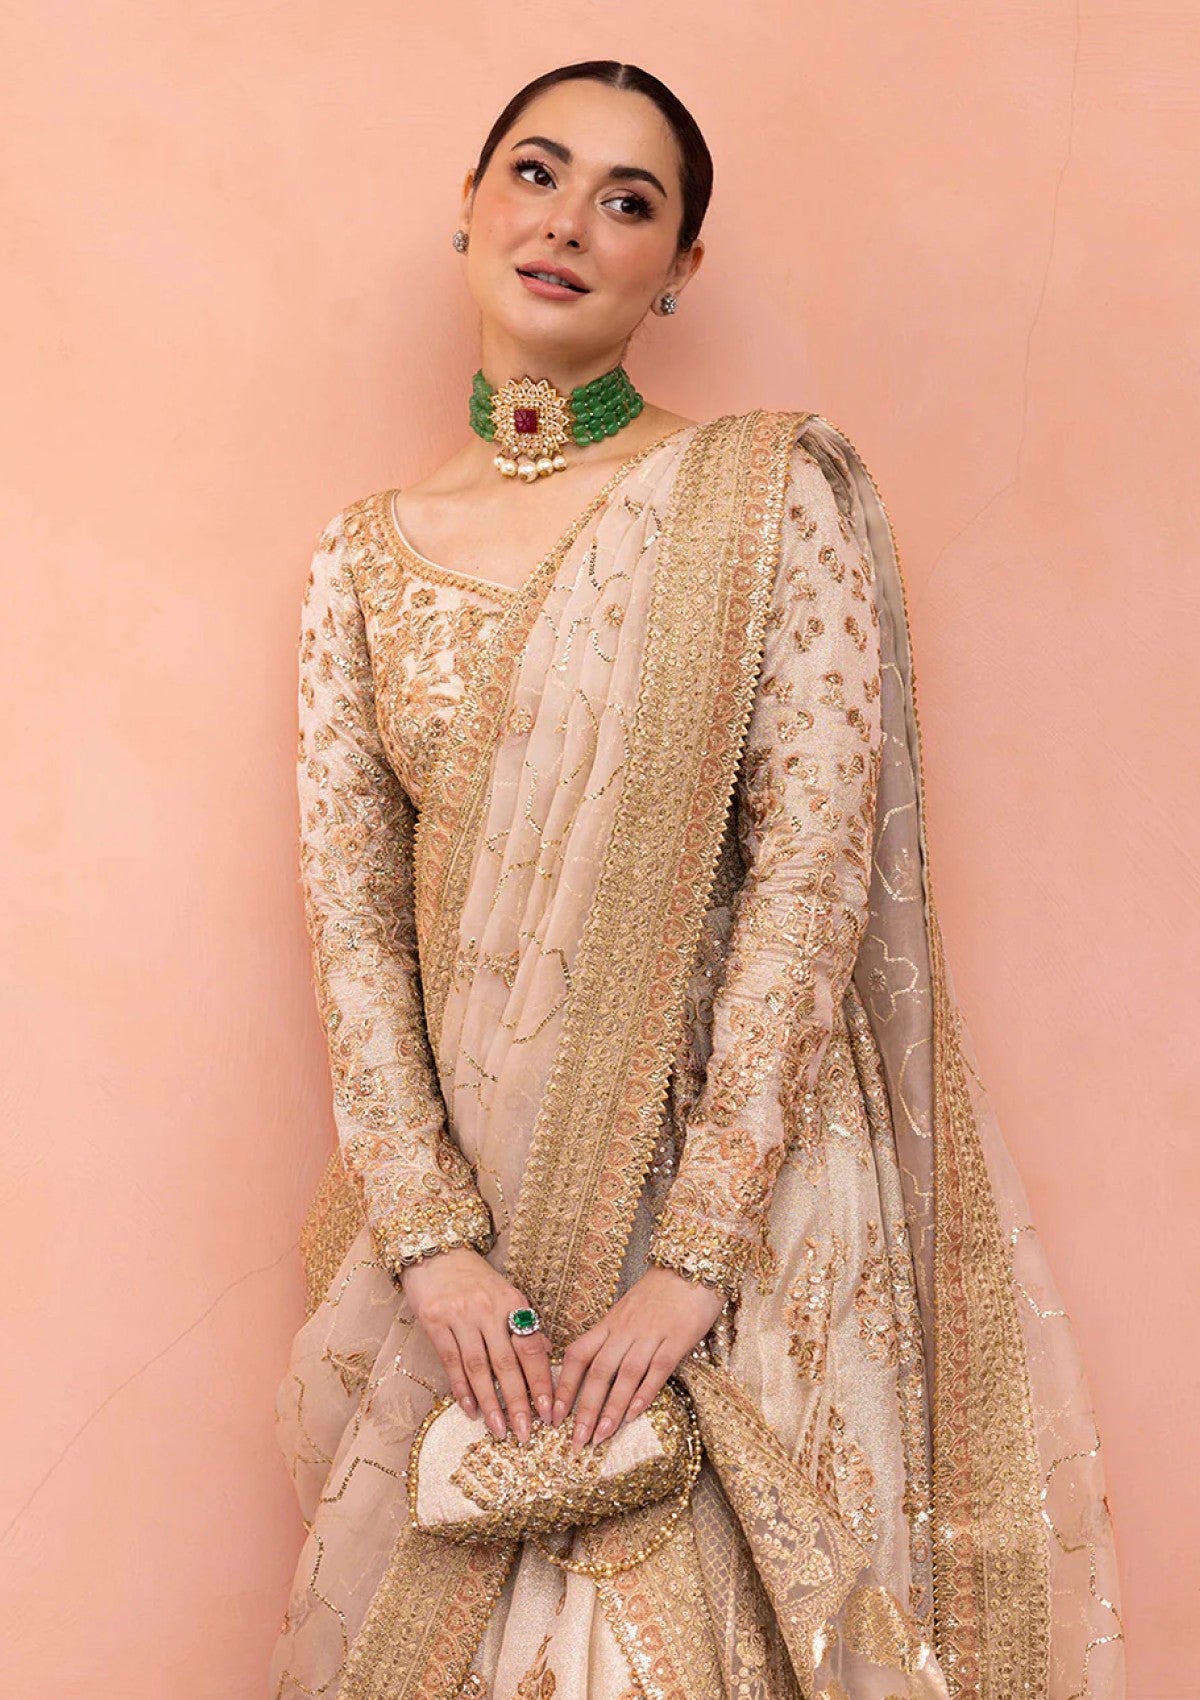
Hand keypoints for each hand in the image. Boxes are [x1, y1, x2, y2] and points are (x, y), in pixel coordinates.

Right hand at [400, 1247, 551, 1443]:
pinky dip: (461, 1389)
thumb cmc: (474, 1278)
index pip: (532, 1348)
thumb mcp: (506, 1293)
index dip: (542, 1382)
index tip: (550, 1412)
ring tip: (500, 1430)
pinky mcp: (435, 1322)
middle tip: (527, 1433)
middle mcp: (488, 1309)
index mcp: (513, 1302)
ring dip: (491, 1403)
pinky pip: (451, 1362)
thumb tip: (547, 1355)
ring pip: (479, 1368)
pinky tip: (470, 1410)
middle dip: (519, 1402)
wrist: (437, 1252)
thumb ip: (524, 1323)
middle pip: (507, 1364)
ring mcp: (461, 1315)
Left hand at [551, 1265, 724, 1449]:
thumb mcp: (627, 1311)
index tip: (552, 1415)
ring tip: (600, 1436)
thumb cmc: (659, 1292)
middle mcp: (624, 1330)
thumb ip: (612, 1337)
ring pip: (624, 1375)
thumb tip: (593, 1369)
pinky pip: (657, 1369)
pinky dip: (644, 1393)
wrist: (692, 1266)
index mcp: (609, 1323)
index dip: (563, 1386)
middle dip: (584, 1409)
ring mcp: (650, 1334)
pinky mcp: (677, 1338)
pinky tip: (633, 1415)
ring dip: (611, 1409)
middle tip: (575, 1440)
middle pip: (598, 1371)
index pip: (577, 1355)